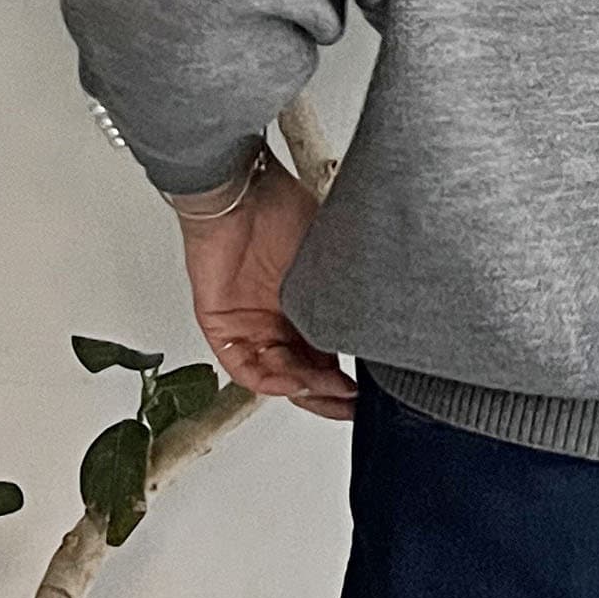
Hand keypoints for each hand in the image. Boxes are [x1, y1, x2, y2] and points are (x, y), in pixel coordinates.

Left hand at [178, 152, 357, 420]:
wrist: (243, 193)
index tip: (366, 393)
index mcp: (306, 305)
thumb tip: (377, 322)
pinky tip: (292, 382)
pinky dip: (269, 380)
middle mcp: (279, 319)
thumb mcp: (330, 259)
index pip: (327, 355)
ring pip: (276, 375)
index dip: (345, 380)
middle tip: (349, 405)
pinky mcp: (221, 326)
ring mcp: (249, 325)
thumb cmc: (283, 209)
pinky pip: (243, 367)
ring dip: (303, 388)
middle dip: (327, 395)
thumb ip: (344, 293)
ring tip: (328, 389)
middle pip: (302, 373)